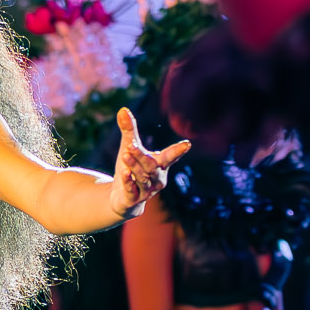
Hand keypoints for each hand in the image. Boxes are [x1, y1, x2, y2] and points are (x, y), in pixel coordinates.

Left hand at [109, 108, 188, 222]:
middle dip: (142, 156)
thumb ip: (129, 131)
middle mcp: (156, 179)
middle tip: (131, 146)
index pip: (170, 156)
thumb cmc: (131, 169)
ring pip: (142, 178)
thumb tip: (122, 109)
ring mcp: (147, 191)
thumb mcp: (129, 149)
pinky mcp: (134, 200)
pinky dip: (129, 183)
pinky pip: (133, 191)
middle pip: (151, 166)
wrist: (122, 198)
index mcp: (160, 165)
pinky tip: (125, 174)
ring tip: (126, 155)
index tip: (187, 144)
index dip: (178, 151)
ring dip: (134, 166)